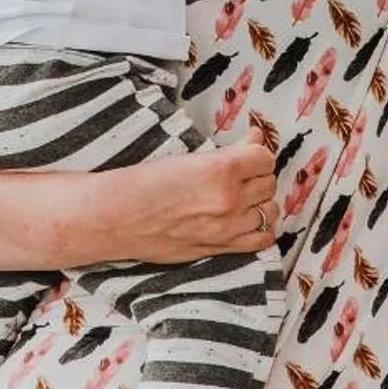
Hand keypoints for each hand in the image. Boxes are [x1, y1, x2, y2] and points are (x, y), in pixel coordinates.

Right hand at [105, 129, 279, 265]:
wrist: (118, 217)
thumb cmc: (145, 183)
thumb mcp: (188, 158)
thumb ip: (229, 153)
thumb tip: (256, 140)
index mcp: (220, 170)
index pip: (265, 158)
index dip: (257, 155)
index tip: (248, 155)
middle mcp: (229, 200)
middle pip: (268, 183)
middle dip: (258, 177)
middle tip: (241, 175)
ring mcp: (227, 228)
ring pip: (269, 211)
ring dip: (260, 202)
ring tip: (242, 197)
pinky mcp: (220, 248)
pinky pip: (262, 240)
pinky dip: (260, 229)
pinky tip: (247, 220)